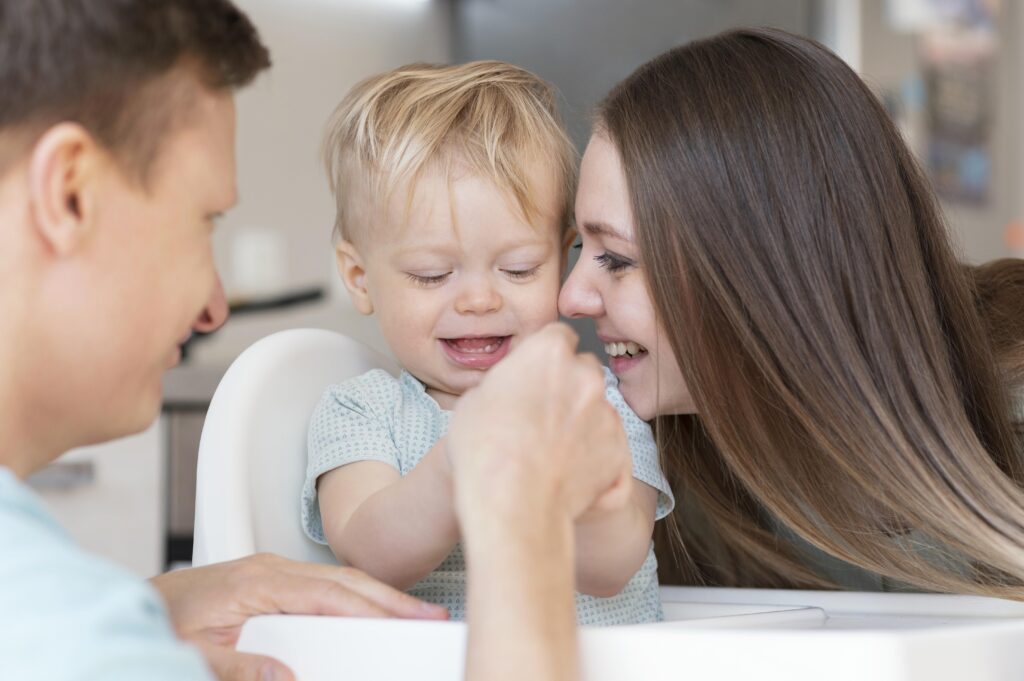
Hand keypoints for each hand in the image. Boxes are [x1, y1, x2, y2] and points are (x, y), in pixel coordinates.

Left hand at [150, 553, 447, 680]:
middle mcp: (268, 569)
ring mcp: (269, 570)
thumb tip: (288, 676)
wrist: (129, 605)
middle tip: (431, 618)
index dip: (375, 608)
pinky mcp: (268, 578)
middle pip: (345, 580)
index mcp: (256, 583)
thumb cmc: (158, 625)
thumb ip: (239, 667)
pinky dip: (353, 594)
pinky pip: (322, 583)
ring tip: (412, 616)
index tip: (411, 622)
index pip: (331, 594)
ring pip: (337, 579)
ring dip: (376, 596)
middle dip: (391, 598)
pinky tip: (368, 608)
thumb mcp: (193, 655)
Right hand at [448, 322, 631, 525]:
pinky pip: (607, 445)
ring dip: (580, 420)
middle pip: (583, 369)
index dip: (544, 357)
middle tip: (540, 414)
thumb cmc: (484, 450)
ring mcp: (607, 414)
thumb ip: (504, 382)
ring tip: (550, 449)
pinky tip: (565, 471)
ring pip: (598, 408)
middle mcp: (586, 376)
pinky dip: (592, 454)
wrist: (512, 504)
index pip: (557, 337)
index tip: (534, 375)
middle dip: (567, 385)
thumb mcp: (473, 400)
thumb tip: (509, 388)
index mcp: (549, 352)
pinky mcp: (618, 451)